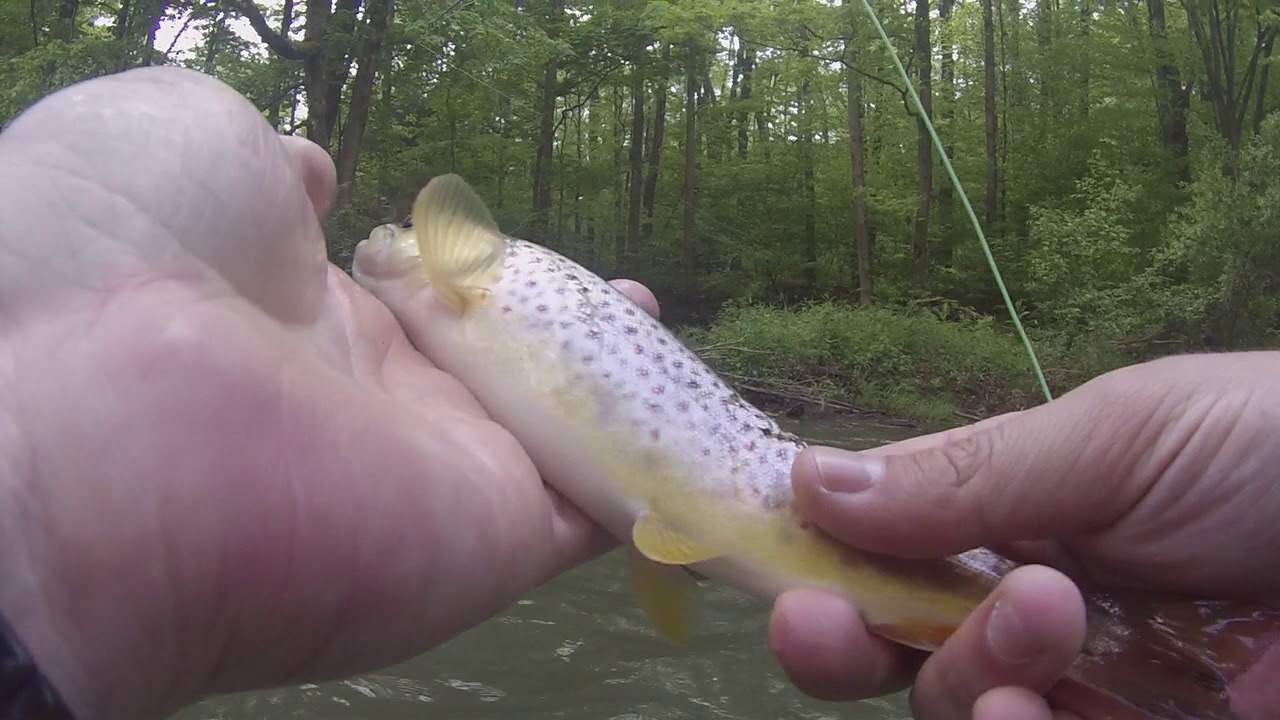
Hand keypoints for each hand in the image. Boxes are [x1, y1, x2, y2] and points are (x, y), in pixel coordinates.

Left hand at [0, 67, 656, 719]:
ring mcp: (434, 474)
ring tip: (670, 350)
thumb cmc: (109, 255)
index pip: (415, 301)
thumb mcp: (184, 143)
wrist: (78, 422)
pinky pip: (598, 508)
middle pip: (494, 372)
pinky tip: (701, 431)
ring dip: (622, 399)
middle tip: (631, 303)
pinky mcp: (488, 539)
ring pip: (558, 437)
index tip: (519, 249)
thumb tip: (307, 169)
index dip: (479, 273)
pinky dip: (658, 474)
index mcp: (299, 316)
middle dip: (565, 336)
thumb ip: (268, 163)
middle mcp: (373, 403)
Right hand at [770, 352, 1279, 718]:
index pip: (882, 556)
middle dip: (847, 641)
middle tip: (820, 624)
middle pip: (897, 654)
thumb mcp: (1117, 436)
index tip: (766, 576)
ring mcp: (1088, 693)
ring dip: (962, 677)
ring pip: (960, 713)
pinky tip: (1028, 710)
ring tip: (1039, 625)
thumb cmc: (1271, 444)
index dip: (816, 569)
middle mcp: (1033, 614)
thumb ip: (968, 475)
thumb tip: (804, 476)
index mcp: (1013, 523)